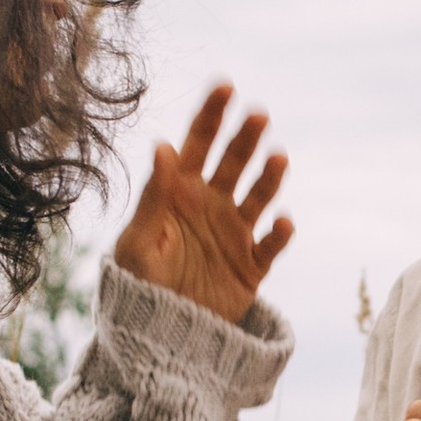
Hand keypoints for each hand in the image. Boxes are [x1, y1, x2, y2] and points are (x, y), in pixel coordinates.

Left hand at [113, 84, 294, 322]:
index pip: (198, 143)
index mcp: (179, 192)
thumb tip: (164, 146)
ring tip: (277, 157)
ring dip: (269, 176)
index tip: (226, 86)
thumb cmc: (139, 284)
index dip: (212, 114)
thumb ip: (154, 195)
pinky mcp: (252, 266)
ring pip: (259, 196)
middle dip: (246, 138)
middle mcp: (211, 205)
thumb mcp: (138, 240)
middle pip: (234, 162)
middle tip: (257, 115)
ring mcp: (234, 234)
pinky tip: (282, 221)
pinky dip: (280, 233)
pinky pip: (272, 245)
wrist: (158, 335)